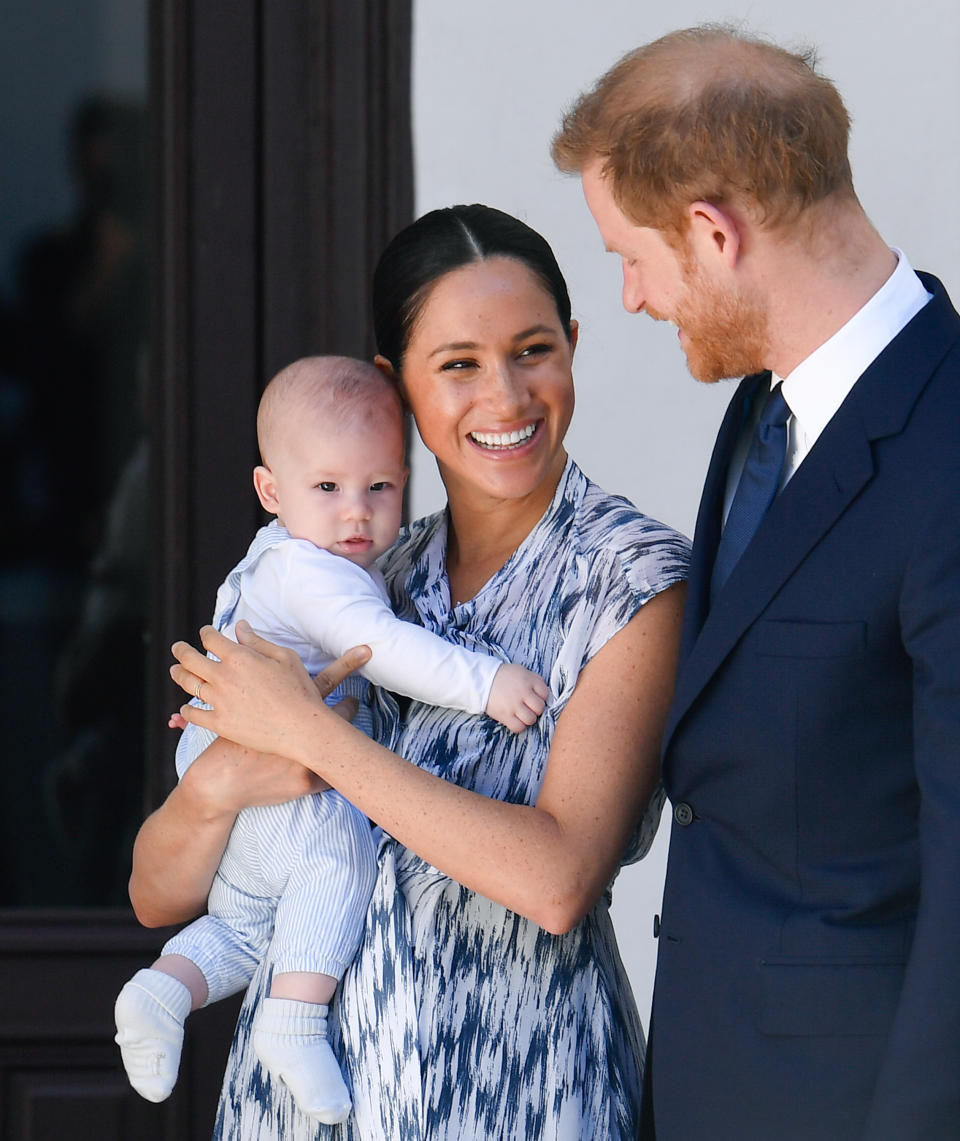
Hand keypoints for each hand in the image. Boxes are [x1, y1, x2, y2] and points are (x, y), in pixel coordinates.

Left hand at [170, 621, 370, 762]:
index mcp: (239, 658)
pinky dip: (187, 710)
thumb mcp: (285, 657)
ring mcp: (219, 702)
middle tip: (177, 648)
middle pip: (190, 659)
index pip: (211, 639)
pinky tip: (186, 707)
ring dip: (179, 674)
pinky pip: (194, 715)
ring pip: (189, 684)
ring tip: (176, 671)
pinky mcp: (220, 724)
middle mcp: (224, 678)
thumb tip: (239, 627)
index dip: (206, 632)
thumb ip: (258, 642)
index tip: (205, 632)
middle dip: (181, 650)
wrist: (302, 727)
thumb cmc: (299, 690)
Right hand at [485, 663, 548, 732]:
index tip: (535, 698)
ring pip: (531, 719)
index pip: (545, 693)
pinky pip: (518, 727)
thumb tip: (544, 693)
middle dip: (536, 709)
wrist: (481, 679)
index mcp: (528, 680)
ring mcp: (514, 705)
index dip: (542, 697)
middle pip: (540, 708)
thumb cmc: (503, 676)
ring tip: (522, 714)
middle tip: (529, 707)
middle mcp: (523, 693)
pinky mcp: (505, 715)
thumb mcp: (521, 671)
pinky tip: (515, 720)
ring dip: (528, 718)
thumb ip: (534, 680)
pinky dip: (519, 726)